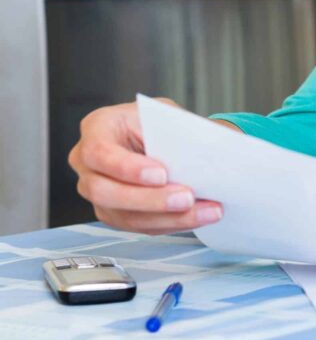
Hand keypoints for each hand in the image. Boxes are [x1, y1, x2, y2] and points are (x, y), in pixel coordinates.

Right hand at [69, 99, 223, 234]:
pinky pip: (139, 226)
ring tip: (204, 211)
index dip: (127, 168)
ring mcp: (97, 191)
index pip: (99, 152)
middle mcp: (88, 163)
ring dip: (167, 217)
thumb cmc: (155, 121)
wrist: (158, 135)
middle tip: (187, 198)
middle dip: (150, 199)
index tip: (161, 174)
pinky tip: (197, 217)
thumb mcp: (164, 114)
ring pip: (124, 215)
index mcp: (97, 128)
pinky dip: (171, 223)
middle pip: (105, 191)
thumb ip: (174, 130)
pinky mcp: (114, 213)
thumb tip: (204, 150)